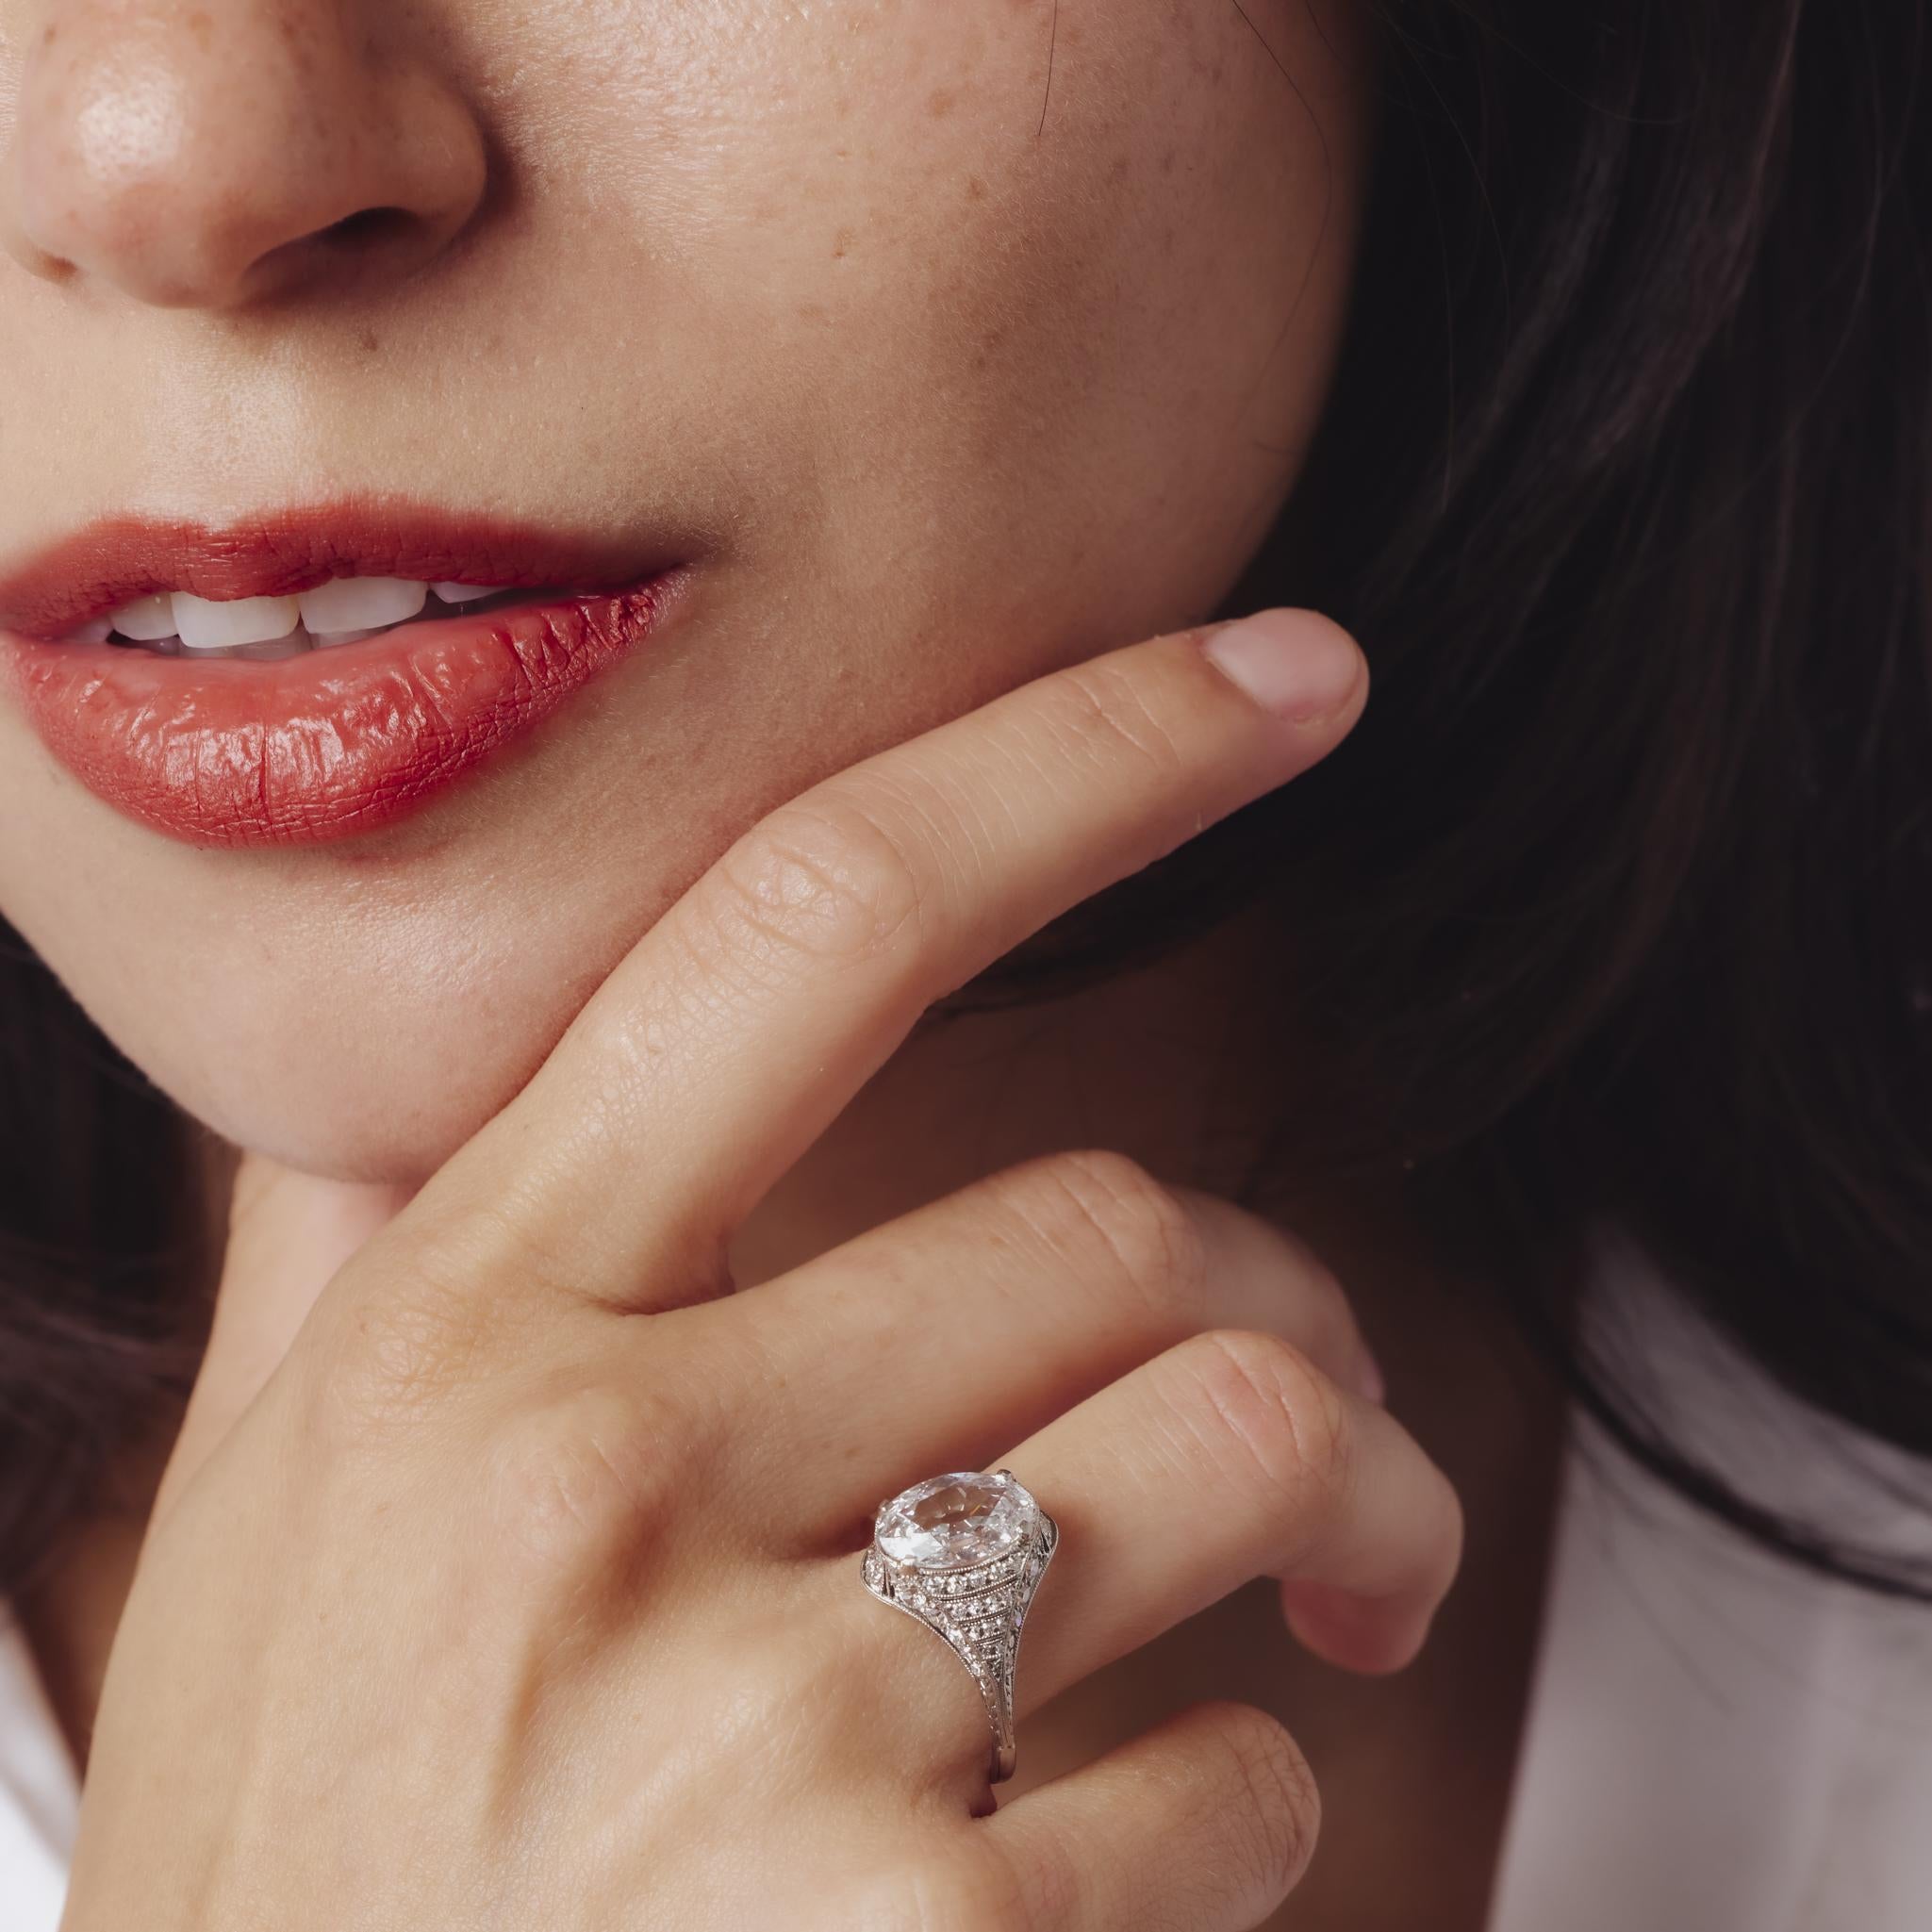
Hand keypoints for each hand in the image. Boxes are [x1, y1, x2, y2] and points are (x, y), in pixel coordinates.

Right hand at [64, 610, 1460, 1930]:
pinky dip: (1248, 1822)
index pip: (813, 922)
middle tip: (1314, 1438)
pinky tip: (1108, 1879)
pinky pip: (1248, 1786)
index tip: (1284, 678)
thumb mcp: (265, 1537)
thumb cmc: (307, 1888)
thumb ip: (350, 1271)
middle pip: (1125, 1225)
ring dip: (1334, 1524)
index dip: (1079, 755)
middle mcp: (606, 1483)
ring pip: (1245, 1447)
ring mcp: (765, 1725)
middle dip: (1275, 1311)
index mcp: (469, 1331)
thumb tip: (392, 1063)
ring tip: (1304, 1618)